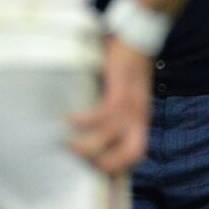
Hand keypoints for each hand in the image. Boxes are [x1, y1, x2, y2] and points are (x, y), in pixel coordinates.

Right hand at [68, 36, 152, 173]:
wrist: (140, 36)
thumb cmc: (129, 64)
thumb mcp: (128, 92)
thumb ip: (118, 109)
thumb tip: (96, 127)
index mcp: (141, 118)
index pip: (137, 154)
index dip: (120, 167)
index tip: (98, 172)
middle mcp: (139, 115)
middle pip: (131, 153)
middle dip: (105, 164)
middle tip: (82, 163)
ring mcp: (131, 103)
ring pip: (110, 136)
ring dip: (86, 144)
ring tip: (67, 143)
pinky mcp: (120, 89)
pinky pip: (102, 113)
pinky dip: (83, 120)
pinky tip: (68, 117)